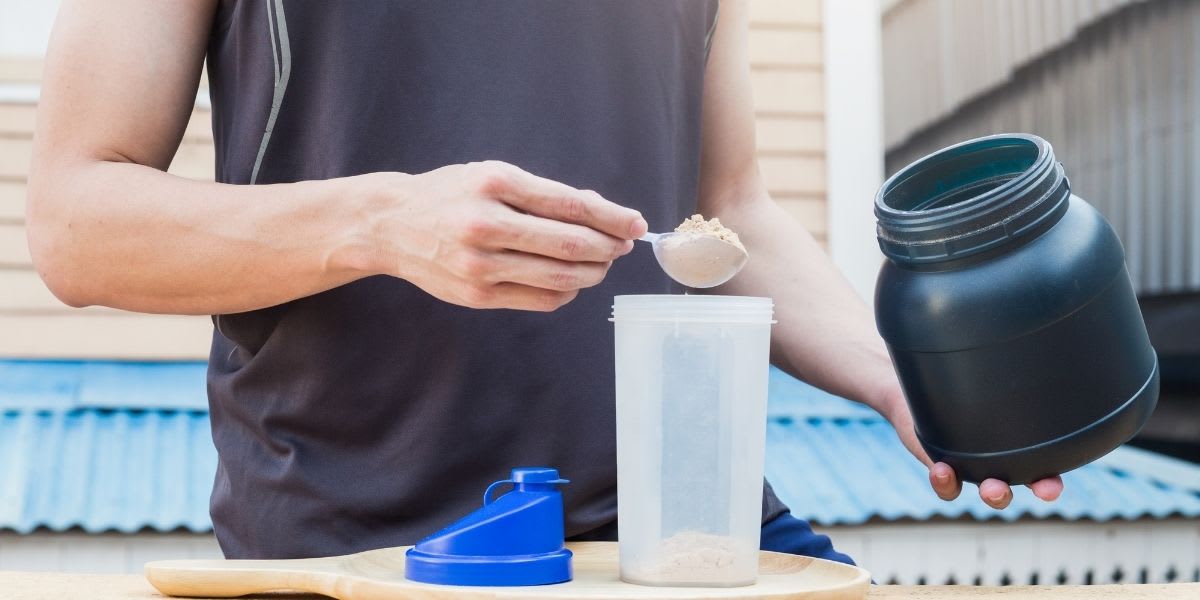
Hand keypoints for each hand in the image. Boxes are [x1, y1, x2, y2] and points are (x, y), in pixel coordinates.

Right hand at [357, 161, 646, 311]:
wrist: (391, 225)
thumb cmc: (450, 195)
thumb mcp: (491, 175)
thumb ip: (542, 194)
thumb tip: (600, 211)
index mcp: (495, 184)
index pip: (571, 206)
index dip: (612, 217)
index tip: (637, 224)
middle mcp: (486, 225)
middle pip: (571, 245)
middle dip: (609, 247)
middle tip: (623, 245)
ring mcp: (480, 265)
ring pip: (561, 278)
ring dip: (594, 273)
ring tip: (602, 264)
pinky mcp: (477, 296)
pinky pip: (541, 300)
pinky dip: (567, 292)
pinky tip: (571, 281)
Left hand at [880, 385, 1063, 508]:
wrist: (921, 390)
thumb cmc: (966, 382)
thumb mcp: (989, 380)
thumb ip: (1006, 375)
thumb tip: (1031, 348)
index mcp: (1017, 448)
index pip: (1041, 473)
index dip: (1049, 485)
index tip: (1050, 488)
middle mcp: (997, 464)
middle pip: (1012, 488)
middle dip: (1014, 492)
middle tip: (1005, 487)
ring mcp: (971, 468)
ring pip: (984, 492)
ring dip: (990, 493)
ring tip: (988, 487)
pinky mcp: (943, 468)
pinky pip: (948, 487)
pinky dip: (945, 482)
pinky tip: (941, 470)